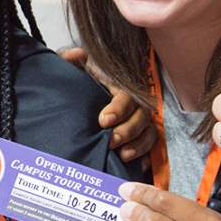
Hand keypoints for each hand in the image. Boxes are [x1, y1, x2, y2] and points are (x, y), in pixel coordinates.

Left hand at [60, 47, 156, 162]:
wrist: (71, 99)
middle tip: (111, 142)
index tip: (103, 121)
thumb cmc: (75, 84)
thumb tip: (77, 54)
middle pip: (142, 116)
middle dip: (128, 130)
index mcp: (118, 85)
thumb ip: (70, 60)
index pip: (127, 96)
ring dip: (139, 146)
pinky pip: (150, 149)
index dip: (119, 108)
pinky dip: (145, 158)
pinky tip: (137, 166)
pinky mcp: (138, 139)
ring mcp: (137, 121)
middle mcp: (132, 103)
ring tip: (122, 156)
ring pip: (150, 132)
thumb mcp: (71, 70)